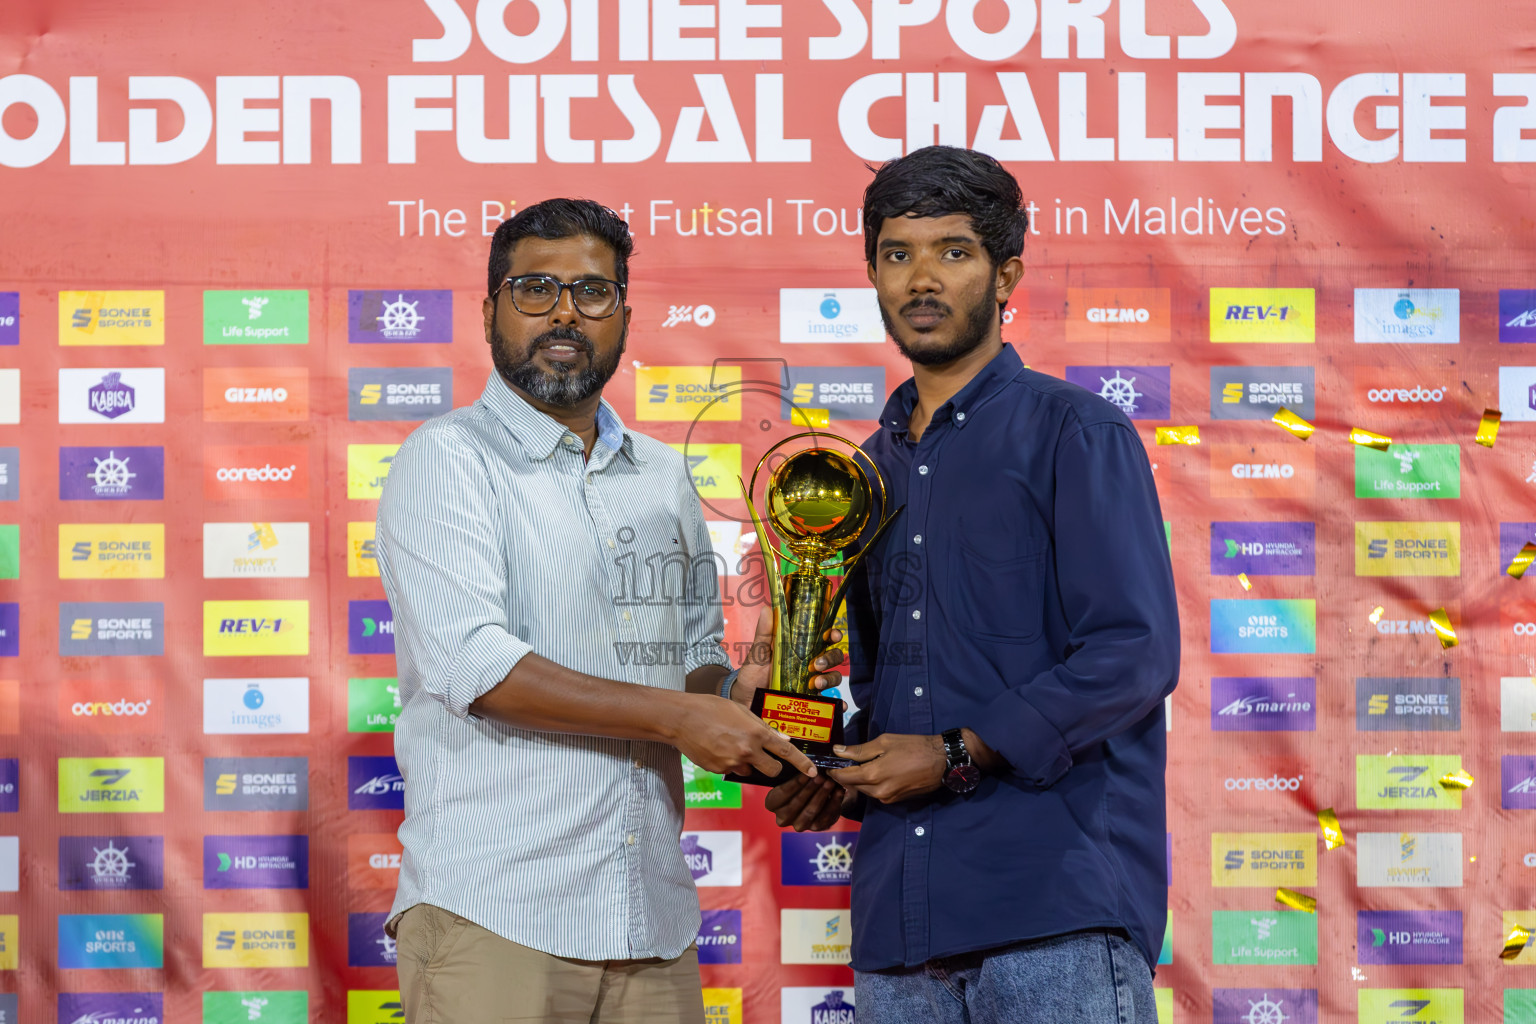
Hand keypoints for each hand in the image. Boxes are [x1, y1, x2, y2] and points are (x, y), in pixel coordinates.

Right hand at [671, 694, 817, 779]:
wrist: (681, 718)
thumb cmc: (711, 708)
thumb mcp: (741, 710)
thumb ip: (764, 727)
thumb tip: (783, 738)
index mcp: (756, 732)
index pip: (786, 752)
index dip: (802, 764)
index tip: (813, 772)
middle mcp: (747, 751)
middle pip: (773, 771)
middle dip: (772, 767)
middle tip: (764, 756)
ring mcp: (732, 763)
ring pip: (750, 771)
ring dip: (747, 764)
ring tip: (730, 745)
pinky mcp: (718, 770)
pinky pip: (731, 771)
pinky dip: (729, 763)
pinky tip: (718, 748)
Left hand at [733, 608, 844, 707]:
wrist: (745, 700)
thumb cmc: (752, 675)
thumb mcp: (758, 653)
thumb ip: (764, 632)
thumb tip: (766, 609)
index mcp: (800, 649)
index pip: (823, 638)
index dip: (833, 634)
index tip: (832, 635)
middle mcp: (809, 665)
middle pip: (834, 656)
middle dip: (831, 658)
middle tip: (817, 664)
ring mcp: (811, 683)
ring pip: (834, 677)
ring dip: (830, 678)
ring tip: (816, 684)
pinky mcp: (810, 701)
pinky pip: (830, 702)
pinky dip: (838, 704)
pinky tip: (839, 706)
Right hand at [765, 773, 848, 831]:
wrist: (812, 796)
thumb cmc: (799, 782)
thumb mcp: (792, 775)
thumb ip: (796, 771)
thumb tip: (807, 762)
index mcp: (772, 803)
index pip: (783, 793)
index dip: (796, 782)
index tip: (808, 771)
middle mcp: (782, 818)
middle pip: (796, 803)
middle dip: (810, 789)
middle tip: (821, 776)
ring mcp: (798, 825)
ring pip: (811, 811)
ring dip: (822, 795)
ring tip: (830, 782)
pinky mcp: (815, 828)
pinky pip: (825, 817)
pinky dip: (834, 803)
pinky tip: (839, 791)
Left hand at [829, 733, 945, 803]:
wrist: (942, 761)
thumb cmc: (914, 747)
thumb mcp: (885, 742)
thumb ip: (860, 750)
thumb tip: (838, 751)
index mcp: (873, 775)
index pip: (844, 777)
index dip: (834, 770)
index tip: (828, 763)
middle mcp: (878, 791)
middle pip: (853, 785)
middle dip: (845, 775)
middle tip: (842, 762)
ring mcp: (888, 798)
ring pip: (864, 790)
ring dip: (858, 780)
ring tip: (858, 765)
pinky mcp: (896, 800)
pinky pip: (876, 793)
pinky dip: (871, 784)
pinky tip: (875, 772)